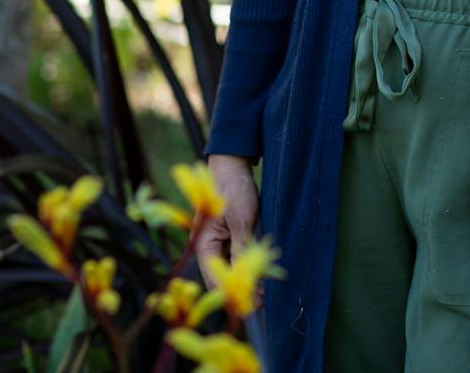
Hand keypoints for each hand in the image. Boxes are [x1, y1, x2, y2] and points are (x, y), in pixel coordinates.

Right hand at [197, 155, 261, 302]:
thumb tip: (246, 277)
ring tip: (265, 291)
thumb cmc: (232, 188)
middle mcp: (209, 247)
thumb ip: (240, 248)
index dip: (231, 292)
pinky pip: (238, 257)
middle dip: (241, 288)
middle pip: (223, 275)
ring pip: (232, 268)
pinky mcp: (231, 238)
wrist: (234, 166)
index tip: (251, 303)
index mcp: (203, 243)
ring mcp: (220, 243)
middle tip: (262, 301)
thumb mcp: (239, 219)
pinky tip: (262, 273)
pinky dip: (248, 265)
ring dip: (246, 278)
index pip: (214, 277)